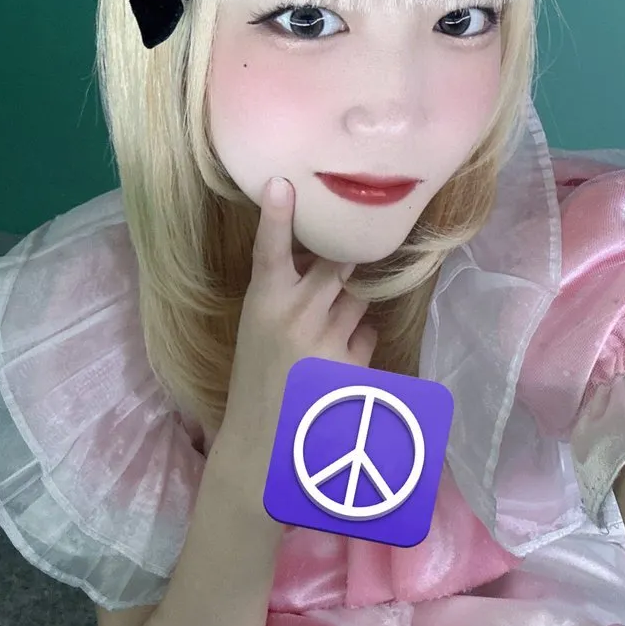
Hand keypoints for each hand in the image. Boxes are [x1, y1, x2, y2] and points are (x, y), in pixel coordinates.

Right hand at [220, 177, 377, 465]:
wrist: (263, 441)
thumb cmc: (257, 376)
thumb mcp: (257, 326)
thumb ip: (284, 292)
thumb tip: (325, 259)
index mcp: (263, 302)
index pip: (270, 250)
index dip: (277, 216)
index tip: (282, 183)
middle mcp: (296, 315)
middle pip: (339, 264)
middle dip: (342, 264)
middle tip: (335, 273)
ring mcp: (327, 342)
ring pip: (358, 299)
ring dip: (349, 308)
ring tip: (323, 336)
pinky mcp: (353, 368)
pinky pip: (367, 336)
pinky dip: (357, 343)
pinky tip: (335, 365)